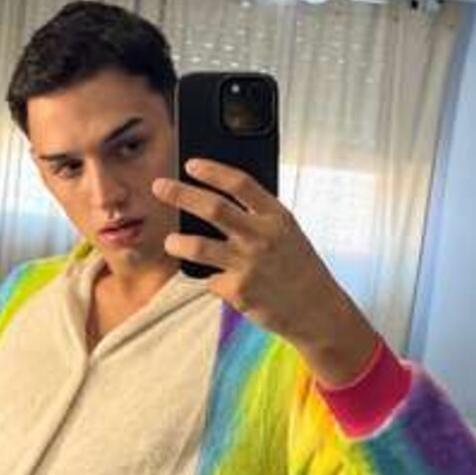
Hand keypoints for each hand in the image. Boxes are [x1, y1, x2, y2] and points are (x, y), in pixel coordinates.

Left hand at [153, 159, 347, 344]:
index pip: (240, 184)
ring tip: (171, 242)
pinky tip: (220, 280)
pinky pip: (210, 279)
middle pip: (212, 208)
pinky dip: (210, 278)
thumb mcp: (286, 231)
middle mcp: (261, 237)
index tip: (191, 165)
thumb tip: (213, 200)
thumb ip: (257, 216)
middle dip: (180, 194)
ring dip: (178, 242)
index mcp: (276, 216)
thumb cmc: (298, 266)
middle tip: (159, 187)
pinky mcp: (238, 291)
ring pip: (198, 247)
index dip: (212, 171)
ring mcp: (248, 265)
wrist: (316, 309)